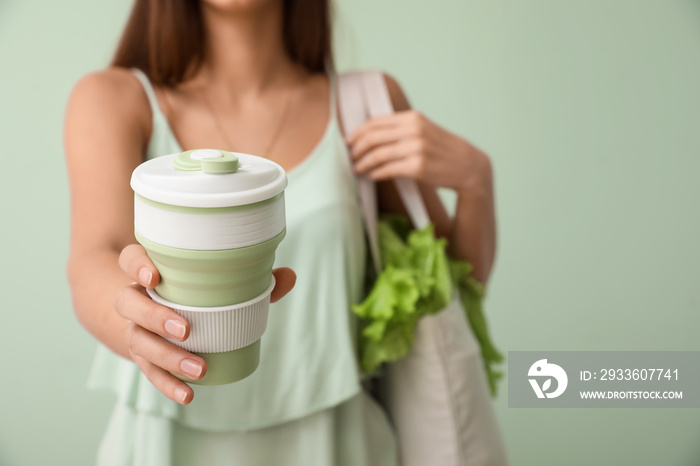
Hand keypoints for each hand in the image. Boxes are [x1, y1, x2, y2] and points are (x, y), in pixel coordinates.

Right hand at [114, 244, 295, 404]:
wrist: (153, 317)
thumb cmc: (194, 292)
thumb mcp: (218, 282)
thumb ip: (254, 279)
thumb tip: (289, 277)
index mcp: (150, 271)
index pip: (130, 259)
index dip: (138, 266)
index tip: (155, 278)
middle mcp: (134, 299)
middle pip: (128, 303)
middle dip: (154, 317)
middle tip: (186, 329)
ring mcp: (134, 328)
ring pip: (138, 341)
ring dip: (167, 357)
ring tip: (199, 369)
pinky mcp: (141, 356)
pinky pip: (149, 372)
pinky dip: (168, 384)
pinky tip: (188, 394)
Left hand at [347, 110, 491, 194]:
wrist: (468, 165)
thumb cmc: (442, 150)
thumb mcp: (424, 130)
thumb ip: (401, 128)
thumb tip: (370, 134)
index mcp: (413, 117)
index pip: (375, 122)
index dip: (357, 133)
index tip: (347, 141)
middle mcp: (414, 130)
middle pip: (372, 137)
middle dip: (356, 149)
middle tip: (349, 157)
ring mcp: (416, 148)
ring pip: (378, 154)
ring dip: (362, 163)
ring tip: (356, 169)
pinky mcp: (418, 167)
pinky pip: (388, 169)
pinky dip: (375, 173)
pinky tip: (371, 176)